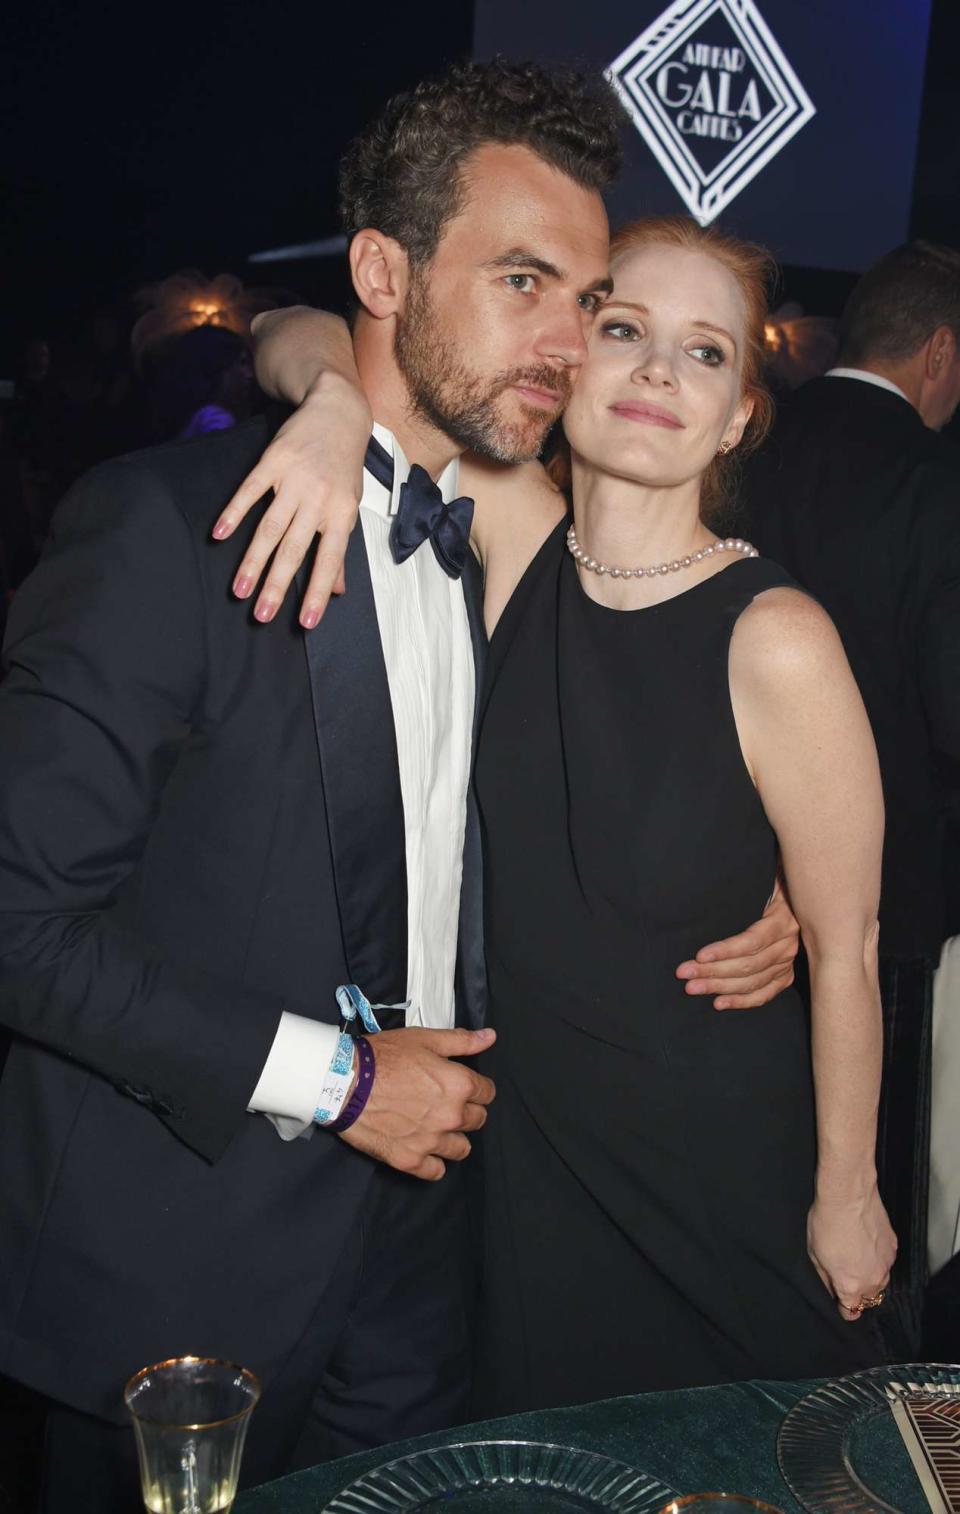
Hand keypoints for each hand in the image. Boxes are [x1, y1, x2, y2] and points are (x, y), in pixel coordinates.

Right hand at [211, 373, 372, 628]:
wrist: (337, 412)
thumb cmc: (344, 467)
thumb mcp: (349, 505)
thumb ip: (339, 548)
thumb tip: (337, 591)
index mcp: (341, 514)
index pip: (329, 560)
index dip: (317, 592)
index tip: (306, 622)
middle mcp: (318, 499)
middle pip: (294, 549)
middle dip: (277, 585)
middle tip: (261, 615)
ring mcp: (294, 479)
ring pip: (270, 527)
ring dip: (253, 561)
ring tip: (239, 589)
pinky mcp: (273, 461)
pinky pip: (250, 491)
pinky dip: (234, 513)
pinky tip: (219, 534)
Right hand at [338, 1026, 496, 1180]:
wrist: (344, 1082)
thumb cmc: (384, 1057)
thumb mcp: (424, 1039)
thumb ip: (461, 1041)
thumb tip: (490, 1037)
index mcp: (459, 1085)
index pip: (487, 1092)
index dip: (477, 1087)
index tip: (464, 1086)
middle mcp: (451, 1116)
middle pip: (478, 1120)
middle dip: (467, 1111)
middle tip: (447, 1104)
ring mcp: (432, 1141)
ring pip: (462, 1149)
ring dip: (454, 1138)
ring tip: (437, 1128)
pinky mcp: (410, 1160)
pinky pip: (436, 1171)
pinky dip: (434, 1162)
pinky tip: (425, 1149)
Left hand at [675, 875, 799, 1008]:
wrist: (798, 898)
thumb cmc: (772, 886)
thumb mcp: (765, 878)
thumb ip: (748, 881)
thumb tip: (718, 874)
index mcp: (783, 920)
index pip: (752, 941)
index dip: (726, 950)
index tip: (699, 955)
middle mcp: (788, 945)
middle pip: (749, 965)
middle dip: (713, 971)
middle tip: (684, 973)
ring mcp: (787, 963)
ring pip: (753, 982)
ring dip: (720, 987)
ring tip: (693, 987)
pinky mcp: (784, 976)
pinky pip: (764, 994)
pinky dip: (741, 1001)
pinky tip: (719, 1003)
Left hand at [807, 1185, 896, 1320]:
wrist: (849, 1196)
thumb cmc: (827, 1222)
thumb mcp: (814, 1255)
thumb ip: (825, 1279)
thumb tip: (830, 1289)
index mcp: (850, 1286)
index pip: (851, 1311)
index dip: (844, 1308)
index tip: (839, 1302)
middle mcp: (872, 1280)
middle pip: (868, 1298)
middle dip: (858, 1291)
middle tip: (846, 1273)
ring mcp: (886, 1264)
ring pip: (880, 1281)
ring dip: (870, 1276)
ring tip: (856, 1257)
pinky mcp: (893, 1248)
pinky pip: (886, 1262)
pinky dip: (877, 1258)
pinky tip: (866, 1243)